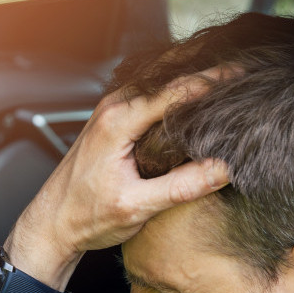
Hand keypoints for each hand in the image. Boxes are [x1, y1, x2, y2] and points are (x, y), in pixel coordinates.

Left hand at [9, 73, 230, 274]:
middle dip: (204, 67)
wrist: (51, 225)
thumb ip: (180, 187)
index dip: (212, 81)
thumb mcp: (137, 207)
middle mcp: (112, 108)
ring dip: (189, 75)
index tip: (242, 76)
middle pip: (166, 74)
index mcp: (118, 122)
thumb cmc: (83, 217)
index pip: (174, 90)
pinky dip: (173, 90)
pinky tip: (194, 97)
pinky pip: (148, 94)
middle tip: (241, 69)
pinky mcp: (111, 121)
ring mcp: (110, 111)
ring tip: (226, 77)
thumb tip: (223, 169)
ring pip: (157, 81)